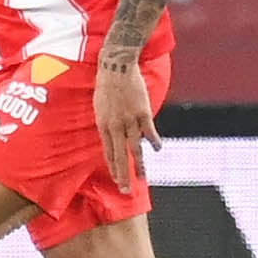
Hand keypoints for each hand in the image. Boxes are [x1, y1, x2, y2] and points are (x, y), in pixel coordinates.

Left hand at [94, 52, 158, 186]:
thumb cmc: (106, 84)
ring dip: (139, 165)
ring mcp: (129, 120)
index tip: (115, 181)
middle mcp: (115, 126)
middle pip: (119, 156)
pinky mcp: (142, 112)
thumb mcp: (99, 106)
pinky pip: (149, 131)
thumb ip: (105, 122)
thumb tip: (109, 134)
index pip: (108, 152)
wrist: (116, 66)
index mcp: (103, 125)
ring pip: (134, 148)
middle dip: (122, 175)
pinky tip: (157, 149)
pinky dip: (154, 141)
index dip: (112, 168)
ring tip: (142, 178)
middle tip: (125, 190)